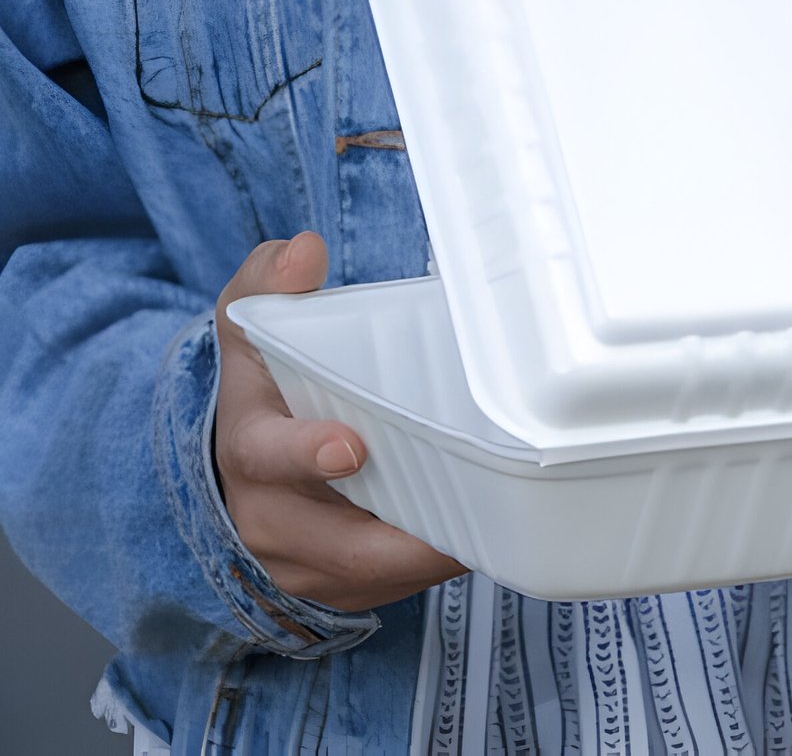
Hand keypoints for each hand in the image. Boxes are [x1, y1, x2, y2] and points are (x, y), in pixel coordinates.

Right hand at [214, 232, 465, 610]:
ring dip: (434, 555)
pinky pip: (394, 590)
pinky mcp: (340, 593)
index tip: (352, 446)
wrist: (243, 476)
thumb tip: (303, 250)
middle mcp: (270, 518)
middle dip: (403, 535)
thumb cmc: (265, 394)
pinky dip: (437, 566)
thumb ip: (269, 285)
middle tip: (473, 511)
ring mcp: (304, 566)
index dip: (305, 452)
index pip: (268, 454)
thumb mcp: (250, 334)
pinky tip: (486, 536)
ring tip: (497, 523)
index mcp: (250, 447)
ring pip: (377, 575)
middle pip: (339, 541)